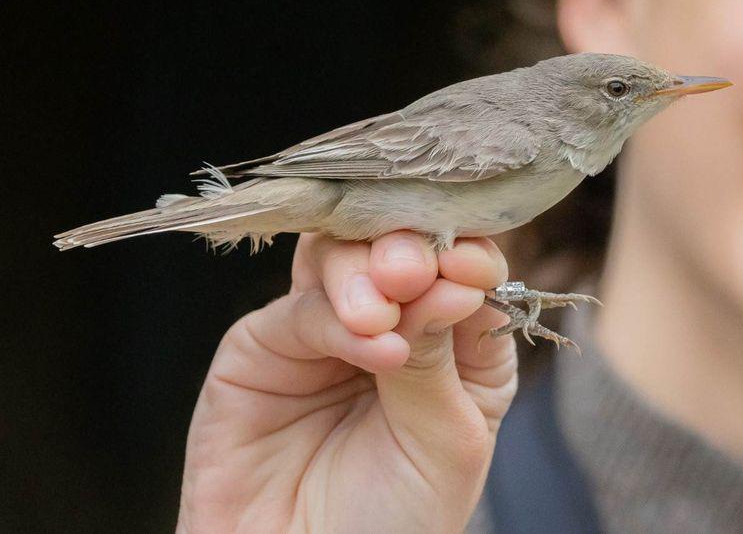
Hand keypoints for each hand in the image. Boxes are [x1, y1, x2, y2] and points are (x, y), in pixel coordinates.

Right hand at [177, 231, 516, 532]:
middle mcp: (388, 326)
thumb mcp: (445, 442)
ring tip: (384, 312)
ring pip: (336, 260)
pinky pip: (296, 312)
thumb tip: (450, 278)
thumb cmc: (396, 523)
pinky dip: (332, 318)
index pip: (460, 270)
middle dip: (406, 250)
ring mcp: (322, 334)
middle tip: (412, 270)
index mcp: (452, 344)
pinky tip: (370, 346)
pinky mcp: (261, 351)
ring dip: (364, 272)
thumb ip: (439, 357)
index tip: (467, 263)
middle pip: (393, 250)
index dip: (463, 255)